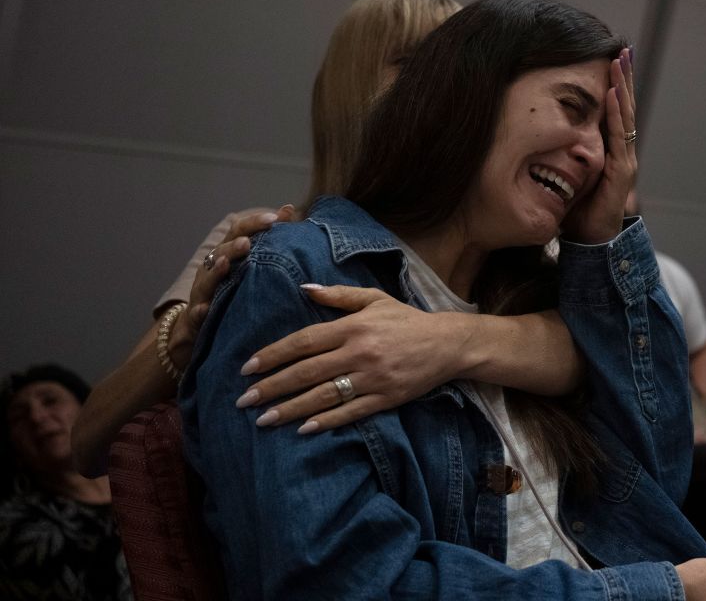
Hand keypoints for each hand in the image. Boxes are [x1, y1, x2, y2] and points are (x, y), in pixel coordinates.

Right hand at [170, 204, 294, 370]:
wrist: (200, 322)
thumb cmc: (233, 285)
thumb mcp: (249, 260)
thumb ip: (268, 237)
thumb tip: (289, 209)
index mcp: (227, 253)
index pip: (239, 231)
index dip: (254, 223)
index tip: (275, 218)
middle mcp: (212, 268)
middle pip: (221, 251)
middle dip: (233, 246)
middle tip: (247, 242)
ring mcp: (202, 291)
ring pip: (207, 278)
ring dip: (216, 270)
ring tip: (226, 263)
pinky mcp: (197, 315)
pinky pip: (197, 312)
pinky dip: (200, 310)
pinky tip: (205, 309)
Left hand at [236, 285, 478, 432]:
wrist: (448, 343)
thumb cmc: (407, 320)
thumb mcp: (375, 299)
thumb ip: (338, 295)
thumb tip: (304, 289)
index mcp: (353, 327)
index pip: (304, 341)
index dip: (273, 355)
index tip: (248, 368)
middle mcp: (359, 352)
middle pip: (307, 372)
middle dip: (272, 387)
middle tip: (244, 400)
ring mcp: (373, 378)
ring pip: (323, 396)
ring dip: (291, 409)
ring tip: (264, 420)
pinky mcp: (386, 398)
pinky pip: (350, 413)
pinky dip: (326, 422)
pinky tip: (303, 429)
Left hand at [561, 47, 636, 243]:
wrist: (593, 242)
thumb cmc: (579, 211)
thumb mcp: (568, 175)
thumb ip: (562, 155)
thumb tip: (537, 138)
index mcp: (609, 150)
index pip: (613, 111)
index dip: (613, 86)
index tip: (611, 60)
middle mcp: (621, 151)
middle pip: (623, 107)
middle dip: (623, 78)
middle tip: (621, 49)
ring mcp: (624, 160)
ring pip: (624, 116)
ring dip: (622, 88)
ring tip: (620, 62)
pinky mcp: (622, 172)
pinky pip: (619, 137)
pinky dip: (616, 114)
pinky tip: (613, 94)